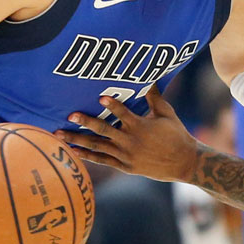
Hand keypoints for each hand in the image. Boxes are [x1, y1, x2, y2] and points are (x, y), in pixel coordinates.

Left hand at [57, 90, 198, 181]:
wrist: (184, 162)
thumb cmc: (177, 135)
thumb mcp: (167, 113)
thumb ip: (154, 97)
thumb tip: (149, 77)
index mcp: (141, 126)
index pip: (123, 113)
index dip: (112, 105)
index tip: (99, 97)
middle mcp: (130, 141)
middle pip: (103, 130)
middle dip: (85, 122)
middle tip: (70, 115)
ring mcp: (126, 155)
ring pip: (97, 146)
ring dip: (77, 140)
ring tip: (59, 134)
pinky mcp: (125, 166)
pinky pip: (102, 160)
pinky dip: (87, 156)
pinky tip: (73, 151)